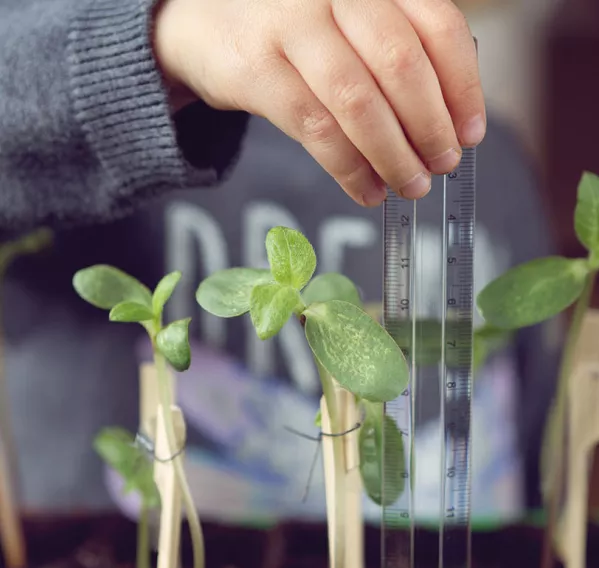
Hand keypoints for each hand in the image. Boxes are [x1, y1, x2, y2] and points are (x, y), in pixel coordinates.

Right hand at [154, 0, 484, 205]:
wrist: (203, 23)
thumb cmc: (293, 27)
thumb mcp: (350, 19)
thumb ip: (395, 50)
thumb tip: (448, 122)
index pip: (438, 26)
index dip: (462, 87)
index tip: (470, 133)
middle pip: (401, 65)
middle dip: (429, 127)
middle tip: (441, 164)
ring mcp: (290, 24)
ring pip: (359, 103)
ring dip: (393, 156)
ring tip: (410, 186)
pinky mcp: (257, 69)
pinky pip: (316, 130)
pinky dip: (349, 169)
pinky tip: (367, 191)